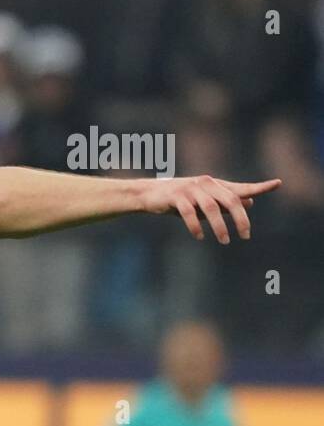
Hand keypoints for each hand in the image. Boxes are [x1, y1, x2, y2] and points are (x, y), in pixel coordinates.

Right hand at [140, 175, 280, 243]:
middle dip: (240, 219)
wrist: (148, 194)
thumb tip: (250, 204)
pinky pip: (189, 212)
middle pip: (230, 200)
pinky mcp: (175, 196)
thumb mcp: (205, 201)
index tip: (278, 183)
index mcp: (215, 184)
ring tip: (224, 241)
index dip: (259, 187)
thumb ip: (226, 202)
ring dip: (219, 226)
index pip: (240, 187)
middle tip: (245, 236)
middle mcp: (206, 183)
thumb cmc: (179, 199)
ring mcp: (190, 189)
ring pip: (211, 208)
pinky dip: (195, 225)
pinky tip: (199, 236)